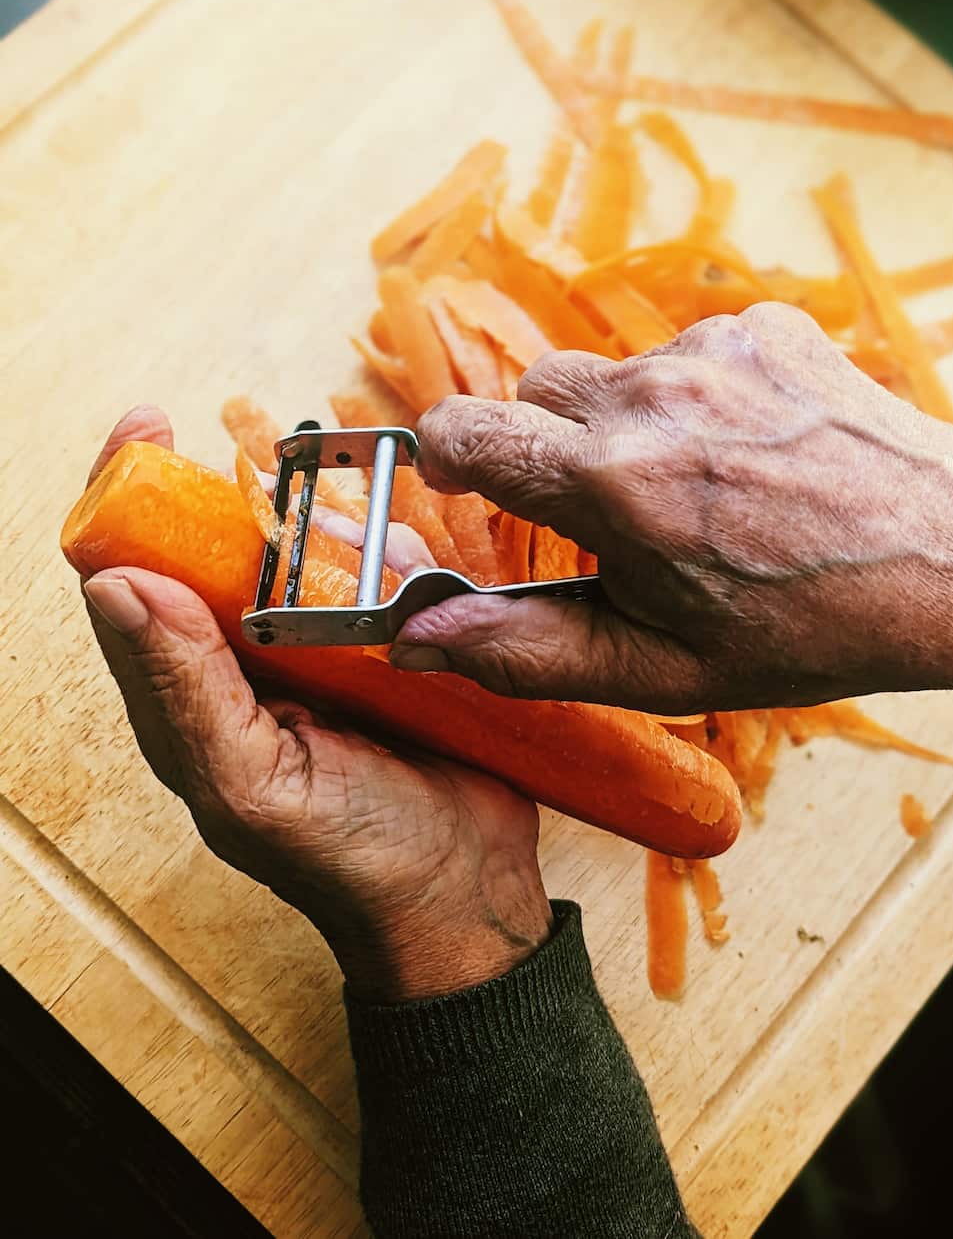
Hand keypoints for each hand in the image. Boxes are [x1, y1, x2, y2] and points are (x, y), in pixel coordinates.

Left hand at [82, 407, 551, 1001]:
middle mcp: (246, 661)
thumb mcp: (251, 782)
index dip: (125, 495)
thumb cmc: (353, 859)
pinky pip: (387, 566)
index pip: (129, 574)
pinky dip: (406, 558)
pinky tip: (427, 594)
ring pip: (312, 544)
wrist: (468, 895)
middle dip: (261, 498)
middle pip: (222, 541)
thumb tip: (115, 584)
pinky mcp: (391, 643)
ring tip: (387, 586)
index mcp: (188, 693)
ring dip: (349, 537)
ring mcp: (322, 648)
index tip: (148, 426)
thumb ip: (182, 688)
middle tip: (305, 492)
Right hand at [392, 304, 952, 711]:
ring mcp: (714, 350)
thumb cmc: (813, 626)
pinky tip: (756, 451)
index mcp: (615, 484)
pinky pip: (686, 351)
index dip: (449, 459)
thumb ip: (525, 650)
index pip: (460, 430)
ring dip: (628, 423)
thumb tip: (417, 635)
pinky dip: (698, 396)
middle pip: (534, 392)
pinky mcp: (761, 324)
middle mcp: (654, 396)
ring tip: (706, 489)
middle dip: (551, 449)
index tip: (472, 486)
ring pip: (612, 372)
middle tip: (618, 514)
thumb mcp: (663, 670)